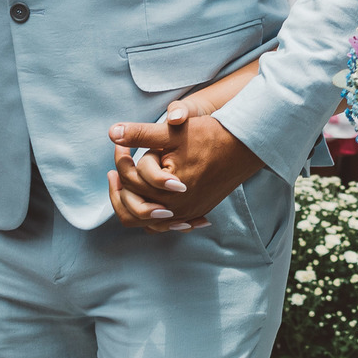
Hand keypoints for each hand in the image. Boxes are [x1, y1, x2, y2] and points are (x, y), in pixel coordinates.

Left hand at [108, 100, 261, 231]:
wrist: (245, 147)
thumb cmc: (211, 136)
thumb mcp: (173, 132)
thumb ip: (141, 134)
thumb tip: (112, 133)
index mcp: (169, 190)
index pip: (130, 182)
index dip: (120, 160)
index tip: (120, 146)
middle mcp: (178, 208)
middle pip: (133, 208)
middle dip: (121, 186)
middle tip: (116, 168)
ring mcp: (189, 214)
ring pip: (147, 223)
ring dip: (134, 202)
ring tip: (128, 181)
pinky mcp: (197, 213)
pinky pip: (166, 225)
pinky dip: (153, 213)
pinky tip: (148, 197)